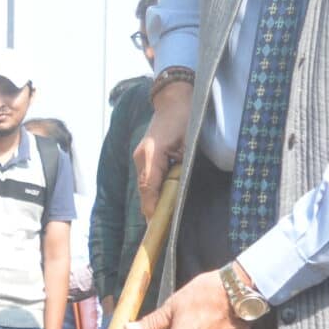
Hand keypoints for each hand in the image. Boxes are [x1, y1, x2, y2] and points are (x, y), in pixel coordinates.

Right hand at [136, 77, 189, 214]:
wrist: (174, 98)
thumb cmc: (184, 116)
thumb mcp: (188, 141)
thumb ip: (183, 165)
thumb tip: (180, 190)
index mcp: (151, 154)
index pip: (149, 188)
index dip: (152, 208)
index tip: (155, 225)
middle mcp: (141, 157)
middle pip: (144, 190)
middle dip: (151, 209)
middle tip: (159, 231)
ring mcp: (140, 157)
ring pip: (145, 186)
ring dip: (152, 201)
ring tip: (159, 221)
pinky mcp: (144, 156)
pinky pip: (148, 179)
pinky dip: (153, 191)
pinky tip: (159, 203)